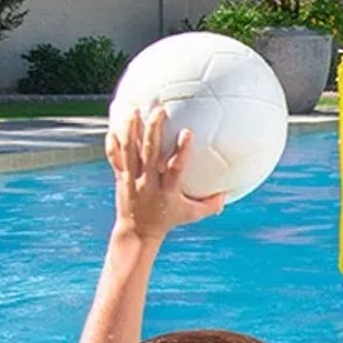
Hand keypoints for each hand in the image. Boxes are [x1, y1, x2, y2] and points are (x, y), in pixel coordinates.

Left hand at [109, 107, 224, 243]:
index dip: (181, 150)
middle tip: (159, 111)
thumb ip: (210, 204)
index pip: (175, 168)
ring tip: (133, 111)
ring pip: (129, 152)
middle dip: (153, 130)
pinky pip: (115, 158)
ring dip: (131, 130)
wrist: (138, 232)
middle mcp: (149, 182)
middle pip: (149, 153)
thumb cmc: (168, 220)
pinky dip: (113, 143)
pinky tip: (114, 127)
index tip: (187, 132)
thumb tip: (228, 194)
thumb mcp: (191, 215)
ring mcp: (133, 179)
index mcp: (168, 190)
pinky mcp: (121, 178)